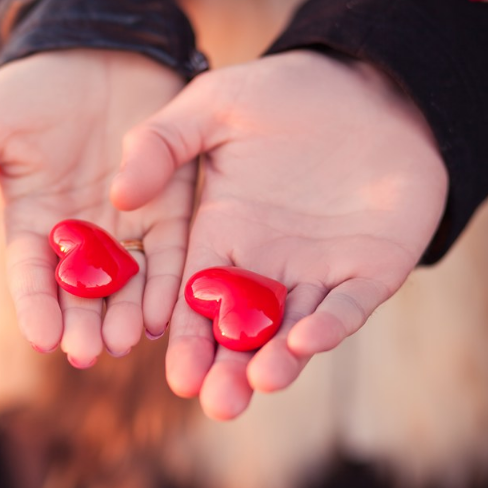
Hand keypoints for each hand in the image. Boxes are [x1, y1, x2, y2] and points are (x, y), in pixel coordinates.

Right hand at [0, 50, 194, 366]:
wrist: (95, 51)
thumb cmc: (30, 90)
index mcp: (32, 222)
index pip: (31, 276)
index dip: (36, 307)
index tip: (43, 338)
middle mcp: (78, 235)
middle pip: (80, 292)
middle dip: (84, 323)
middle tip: (91, 352)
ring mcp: (124, 225)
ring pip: (126, 283)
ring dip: (126, 313)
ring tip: (127, 338)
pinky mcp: (166, 208)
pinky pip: (167, 252)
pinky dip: (166, 282)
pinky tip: (164, 309)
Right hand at [112, 51, 447, 418]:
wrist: (365, 84)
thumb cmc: (282, 93)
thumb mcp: (212, 107)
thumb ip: (161, 143)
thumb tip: (118, 196)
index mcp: (221, 235)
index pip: (194, 298)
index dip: (184, 336)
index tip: (170, 372)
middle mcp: (265, 264)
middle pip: (239, 329)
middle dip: (227, 367)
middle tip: (215, 402)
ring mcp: (318, 269)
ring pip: (292, 329)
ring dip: (276, 361)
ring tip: (259, 385)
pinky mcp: (370, 267)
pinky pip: (348, 304)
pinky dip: (330, 324)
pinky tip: (306, 341)